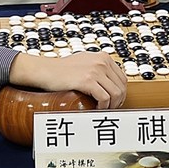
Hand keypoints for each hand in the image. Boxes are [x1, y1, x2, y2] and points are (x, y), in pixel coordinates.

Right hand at [8, 52, 126, 109]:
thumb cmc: (61, 69)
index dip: (121, 93)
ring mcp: (95, 70)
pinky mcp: (87, 80)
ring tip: (103, 110)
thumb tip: (111, 83)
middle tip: (110, 109)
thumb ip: (98, 68)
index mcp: (103, 57)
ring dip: (112, 106)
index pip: (122, 78)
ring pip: (116, 93)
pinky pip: (105, 98)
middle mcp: (102, 62)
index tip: (115, 102)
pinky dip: (103, 106)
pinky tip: (96, 108)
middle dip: (118, 101)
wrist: (45, 70)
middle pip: (122, 87)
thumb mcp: (85, 62)